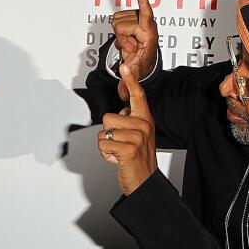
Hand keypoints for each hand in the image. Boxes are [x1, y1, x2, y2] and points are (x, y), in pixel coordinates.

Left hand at [97, 60, 156, 194]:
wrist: (145, 182)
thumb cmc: (139, 160)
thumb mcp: (139, 136)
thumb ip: (131, 121)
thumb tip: (121, 111)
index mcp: (145, 120)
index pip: (137, 96)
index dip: (130, 80)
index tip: (125, 66)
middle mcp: (143, 126)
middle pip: (108, 117)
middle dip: (108, 134)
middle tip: (121, 146)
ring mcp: (137, 137)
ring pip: (104, 132)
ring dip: (106, 146)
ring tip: (119, 153)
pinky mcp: (129, 149)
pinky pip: (103, 144)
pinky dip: (105, 155)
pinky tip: (117, 160)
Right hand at [110, 0, 157, 101]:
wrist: (146, 60)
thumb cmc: (143, 64)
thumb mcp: (137, 73)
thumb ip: (130, 79)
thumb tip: (123, 83)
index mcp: (149, 33)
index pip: (146, 13)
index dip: (142, 0)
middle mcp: (145, 23)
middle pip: (121, 22)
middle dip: (122, 36)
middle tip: (131, 47)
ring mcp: (137, 18)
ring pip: (117, 19)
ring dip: (120, 33)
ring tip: (130, 42)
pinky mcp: (131, 16)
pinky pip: (115, 19)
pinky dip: (118, 30)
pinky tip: (127, 37)